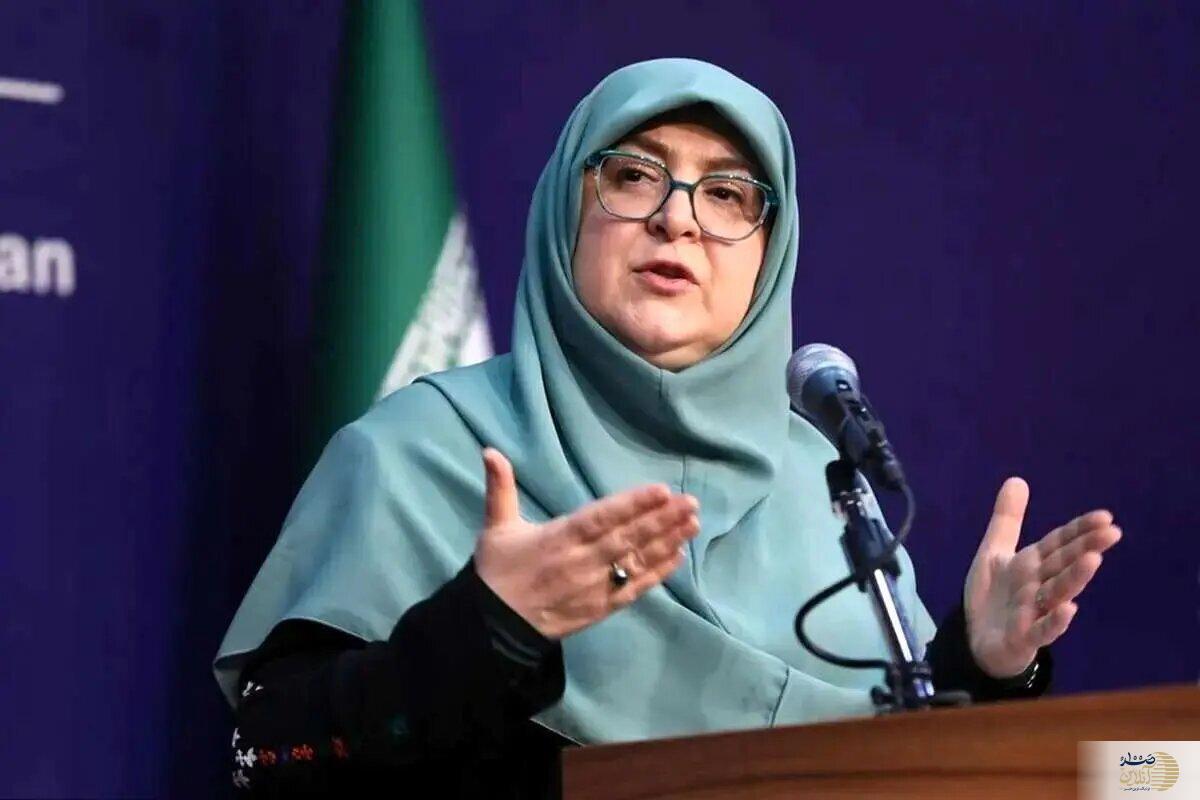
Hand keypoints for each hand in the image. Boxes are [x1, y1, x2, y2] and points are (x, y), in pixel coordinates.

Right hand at [473, 448, 699, 639]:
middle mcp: (581, 562)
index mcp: (558, 539)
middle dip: (661, 520)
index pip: (602, 518)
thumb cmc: (498, 572)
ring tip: (693, 524)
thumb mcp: (495, 527)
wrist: (494, 628)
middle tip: (691, 503)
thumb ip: (500, 488)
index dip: (632, 505)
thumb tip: (489, 450)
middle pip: (627, 538)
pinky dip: (657, 574)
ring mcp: (594, 587)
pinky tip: (678, 556)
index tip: (661, 491)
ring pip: (636, 561)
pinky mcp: (601, 608)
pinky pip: (634, 589)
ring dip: (667, 542)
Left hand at [964, 477, 1121, 677]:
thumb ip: (1007, 520)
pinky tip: (1069, 608)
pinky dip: (1055, 621)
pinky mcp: (1024, 637)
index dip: (1080, 530)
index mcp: (1032, 564)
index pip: (1060, 543)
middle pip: (1064, 564)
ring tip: (1092, 560)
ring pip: (1058, 593)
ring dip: (1074, 578)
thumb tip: (1017, 479)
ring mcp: (1034, 611)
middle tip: (1113, 532)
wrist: (976, 640)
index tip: (1105, 517)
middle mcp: (1038, 585)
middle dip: (1085, 548)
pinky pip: (1042, 629)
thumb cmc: (994, 597)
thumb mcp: (994, 552)